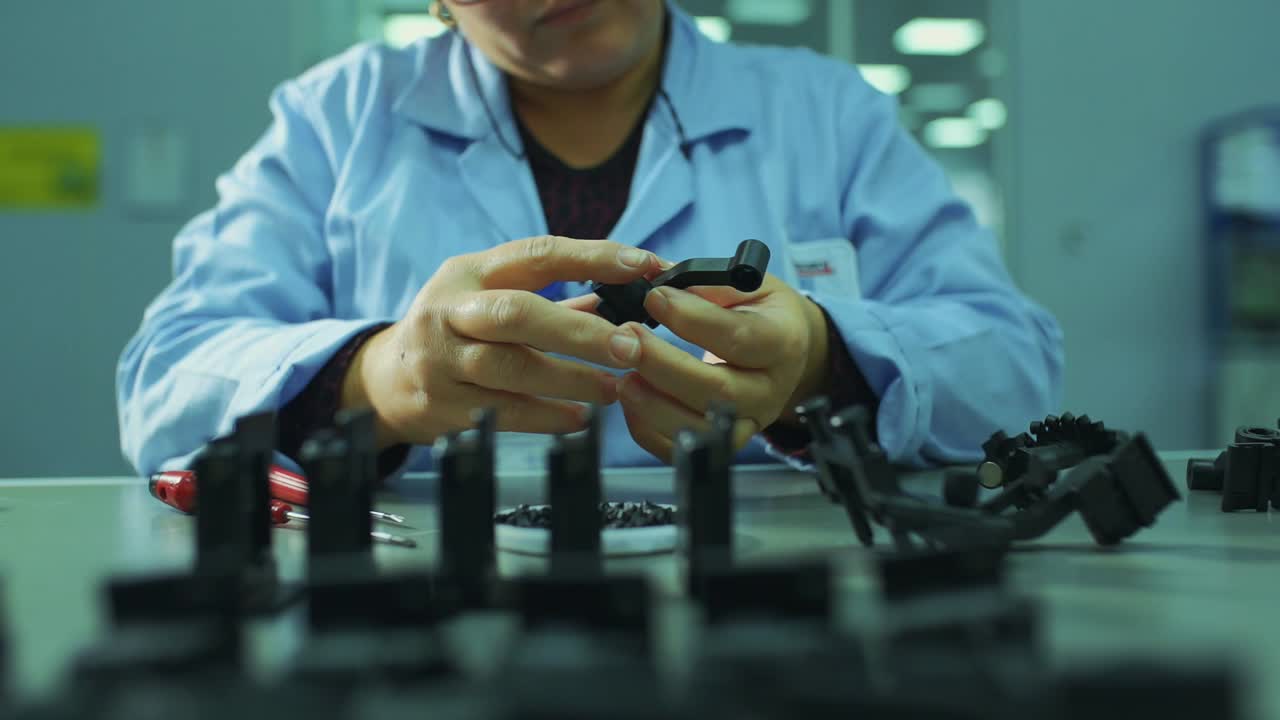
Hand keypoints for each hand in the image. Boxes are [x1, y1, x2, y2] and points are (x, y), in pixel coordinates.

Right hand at [342, 236, 661, 446]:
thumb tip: (629, 291)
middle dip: (580, 330)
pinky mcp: (442, 406)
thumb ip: (555, 295)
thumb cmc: (455, 328)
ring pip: (512, 368)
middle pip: (518, 313)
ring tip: (612, 388)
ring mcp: (442, 360)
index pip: (536, 254)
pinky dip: (547, 417)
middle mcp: (450, 311)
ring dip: (571, 379)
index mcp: (470, 272)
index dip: (592, 257)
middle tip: (630, 347)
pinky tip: (578, 418)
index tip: (644, 264)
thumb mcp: (491, 295)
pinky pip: (504, 413)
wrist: (386, 380)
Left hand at [615, 275, 830, 462]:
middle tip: (623, 340)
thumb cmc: (760, 311)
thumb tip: (649, 274)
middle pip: (717, 390)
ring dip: (652, 404)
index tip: (654, 297)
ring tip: (622, 376)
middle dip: (662, 365)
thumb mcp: (744, 285)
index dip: (692, 319)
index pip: (740, 337)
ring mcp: (748, 421)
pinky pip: (680, 448)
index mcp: (782, 340)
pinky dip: (647, 430)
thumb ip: (702, 281)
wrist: (785, 348)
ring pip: (699, 427)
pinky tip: (630, 400)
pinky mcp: (723, 441)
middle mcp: (769, 389)